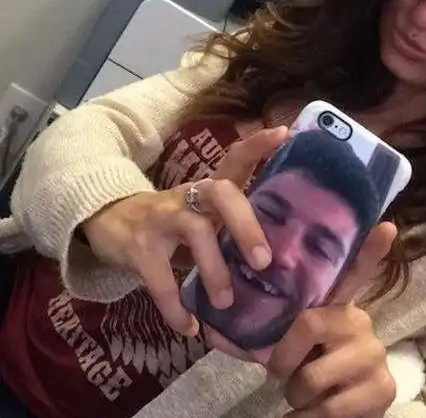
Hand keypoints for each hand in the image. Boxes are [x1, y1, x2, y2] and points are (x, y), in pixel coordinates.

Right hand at [82, 126, 288, 335]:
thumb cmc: (169, 222)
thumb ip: (228, 229)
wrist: (107, 220)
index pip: (235, 159)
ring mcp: (162, 218)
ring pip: (195, 232)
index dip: (258, 145)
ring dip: (214, 269)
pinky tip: (189, 326)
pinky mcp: (139, 246)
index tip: (284, 132)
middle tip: (264, 261)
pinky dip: (175, 307)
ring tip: (226, 302)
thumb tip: (275, 266)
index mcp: (207, 190)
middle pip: (222, 193)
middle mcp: (189, 197)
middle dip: (246, 225)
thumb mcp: (199, 215)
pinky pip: (160, 278)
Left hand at [268, 224, 396, 417]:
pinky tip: (311, 414)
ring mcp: (374, 353)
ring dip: (294, 394)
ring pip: (313, 374)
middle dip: (282, 358)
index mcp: (337, 305)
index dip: (371, 248)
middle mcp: (360, 321)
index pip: (355, 271)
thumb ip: (253, 336)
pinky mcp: (382, 388)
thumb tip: (209, 329)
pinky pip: (328, 407)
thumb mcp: (281, 351)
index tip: (386, 225)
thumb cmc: (306, 373)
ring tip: (302, 394)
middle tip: (279, 374)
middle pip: (309, 323)